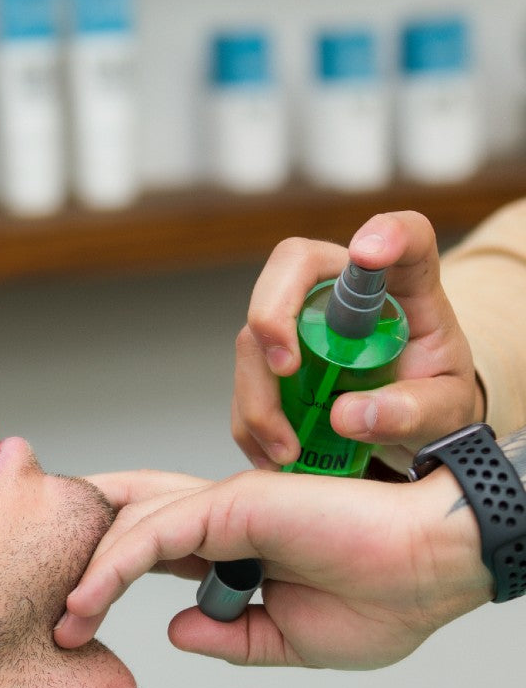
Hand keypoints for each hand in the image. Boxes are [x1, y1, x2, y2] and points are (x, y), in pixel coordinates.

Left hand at [56, 466, 489, 668]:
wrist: (432, 574)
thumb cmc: (379, 602)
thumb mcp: (286, 639)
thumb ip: (227, 635)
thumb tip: (174, 631)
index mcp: (229, 546)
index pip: (149, 550)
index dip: (106, 577)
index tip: (74, 624)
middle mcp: (217, 518)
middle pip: (126, 522)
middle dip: (80, 554)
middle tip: (45, 601)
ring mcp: (221, 506)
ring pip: (131, 528)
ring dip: (89, 574)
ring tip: (63, 621)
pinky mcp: (230, 504)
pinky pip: (155, 535)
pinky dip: (115, 567)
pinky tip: (87, 601)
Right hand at [234, 211, 482, 473]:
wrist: (409, 423)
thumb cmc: (434, 398)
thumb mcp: (444, 411)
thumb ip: (410, 411)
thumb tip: (346, 415)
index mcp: (407, 285)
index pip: (405, 235)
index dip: (387, 233)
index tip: (369, 251)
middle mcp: (344, 290)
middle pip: (293, 267)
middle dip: (273, 314)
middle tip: (285, 369)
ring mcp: (301, 318)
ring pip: (255, 334)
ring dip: (258, 395)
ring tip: (286, 452)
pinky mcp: (273, 354)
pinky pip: (244, 379)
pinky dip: (250, 422)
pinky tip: (272, 455)